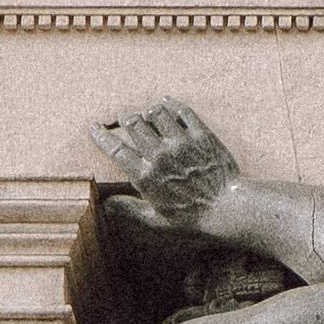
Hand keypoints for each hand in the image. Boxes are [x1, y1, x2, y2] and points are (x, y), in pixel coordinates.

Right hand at [94, 97, 240, 235]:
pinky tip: (166, 102)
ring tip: (146, 114)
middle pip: (134, 125)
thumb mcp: (157, 221)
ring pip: (156, 114)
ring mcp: (182, 143)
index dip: (101, 136)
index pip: (116, 150)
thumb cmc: (193, 219)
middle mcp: (161, 155)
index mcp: (146, 176)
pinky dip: (171, 104)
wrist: (229, 209)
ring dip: (147, 111)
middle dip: (125, 118)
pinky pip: (182, 111)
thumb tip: (106, 204)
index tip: (94, 127)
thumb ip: (130, 210)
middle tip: (124, 117)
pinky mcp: (202, 135)